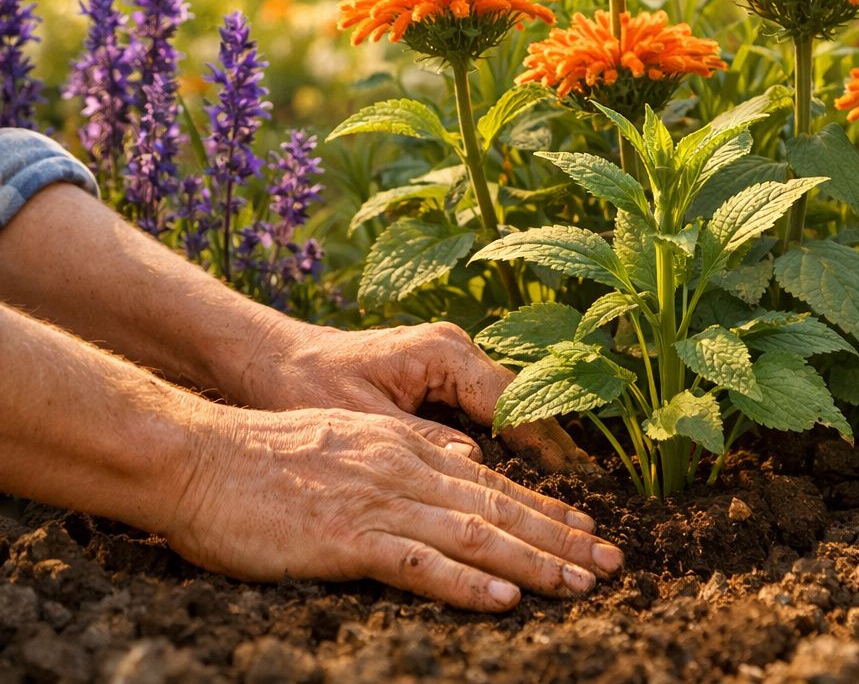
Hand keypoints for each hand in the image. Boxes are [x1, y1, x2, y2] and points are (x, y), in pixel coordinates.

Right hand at [168, 406, 622, 610]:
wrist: (199, 457)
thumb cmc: (265, 454)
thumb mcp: (352, 436)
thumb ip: (411, 449)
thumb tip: (466, 461)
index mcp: (407, 448)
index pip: (493, 483)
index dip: (546, 508)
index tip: (589, 528)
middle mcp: (405, 469)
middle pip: (499, 508)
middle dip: (561, 538)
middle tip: (611, 563)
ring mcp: (379, 502)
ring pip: (474, 533)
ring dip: (533, 561)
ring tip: (578, 584)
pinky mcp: (347, 536)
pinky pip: (417, 562)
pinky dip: (465, 581)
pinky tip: (503, 598)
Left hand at [241, 322, 592, 471]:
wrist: (268, 356)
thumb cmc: (303, 381)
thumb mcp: (358, 418)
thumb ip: (418, 441)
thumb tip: (473, 463)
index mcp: (444, 352)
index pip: (513, 403)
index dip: (546, 447)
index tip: (575, 486)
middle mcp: (457, 351)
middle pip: (523, 407)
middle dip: (556, 455)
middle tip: (591, 508)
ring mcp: (451, 362)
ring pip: (511, 411)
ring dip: (538, 455)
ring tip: (575, 505)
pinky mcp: (440, 378)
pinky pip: (488, 413)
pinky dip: (511, 447)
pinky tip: (532, 483)